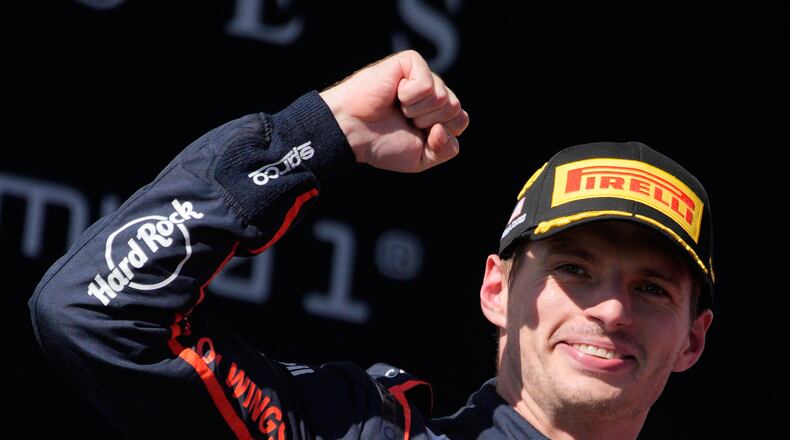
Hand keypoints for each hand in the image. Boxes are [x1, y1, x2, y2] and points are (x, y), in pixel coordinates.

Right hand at [320, 50, 468, 172]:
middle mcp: (432, 92)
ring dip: (416, 111)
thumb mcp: (421, 159)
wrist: (353, 132)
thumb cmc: (381, 144)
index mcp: (437, 113)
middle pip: (455, 109)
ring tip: (397, 108)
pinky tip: (394, 93)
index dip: (441, 135)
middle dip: (428, 122)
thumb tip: (442, 127)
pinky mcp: (410, 62)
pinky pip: (427, 85)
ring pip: (443, 98)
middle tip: (403, 120)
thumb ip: (446, 150)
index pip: (460, 121)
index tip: (416, 136)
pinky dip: (408, 96)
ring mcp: (422, 75)